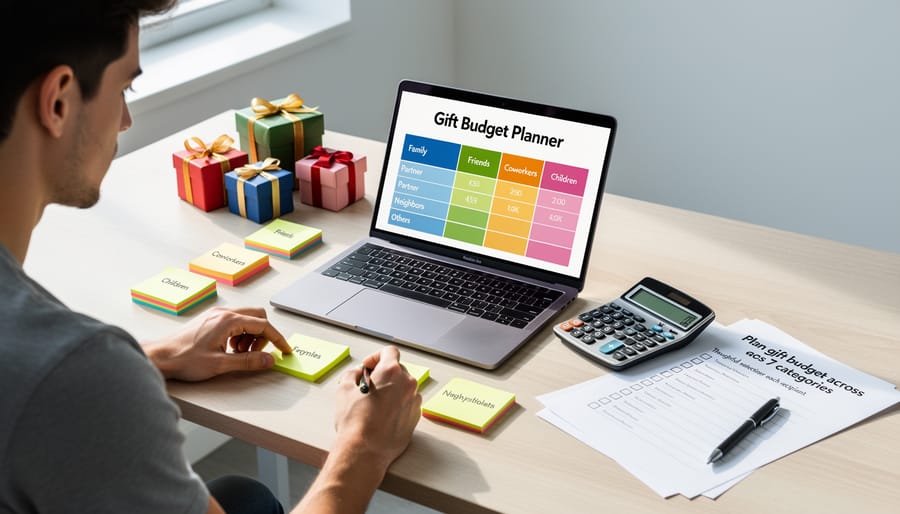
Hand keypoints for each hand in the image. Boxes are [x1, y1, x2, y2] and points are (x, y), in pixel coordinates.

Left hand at [143, 306, 290, 381]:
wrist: (160, 356)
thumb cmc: (184, 359)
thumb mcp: (220, 364)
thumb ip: (248, 361)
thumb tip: (269, 360)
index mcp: (228, 321)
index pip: (263, 325)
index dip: (278, 338)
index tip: (285, 349)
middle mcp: (223, 313)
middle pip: (257, 317)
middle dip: (263, 336)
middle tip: (257, 353)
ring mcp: (216, 315)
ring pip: (247, 319)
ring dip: (250, 336)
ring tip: (239, 353)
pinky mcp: (210, 320)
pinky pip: (235, 321)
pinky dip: (240, 334)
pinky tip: (230, 349)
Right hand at [333, 346, 421, 471]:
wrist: (365, 451)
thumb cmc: (355, 422)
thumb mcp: (344, 389)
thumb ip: (352, 374)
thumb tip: (358, 374)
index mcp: (391, 372)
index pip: (389, 351)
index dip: (376, 356)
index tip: (368, 366)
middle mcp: (407, 384)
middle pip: (398, 370)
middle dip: (383, 375)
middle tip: (368, 385)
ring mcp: (414, 401)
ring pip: (403, 388)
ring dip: (391, 390)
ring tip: (375, 403)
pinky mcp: (415, 418)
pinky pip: (407, 404)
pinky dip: (397, 405)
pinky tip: (383, 416)